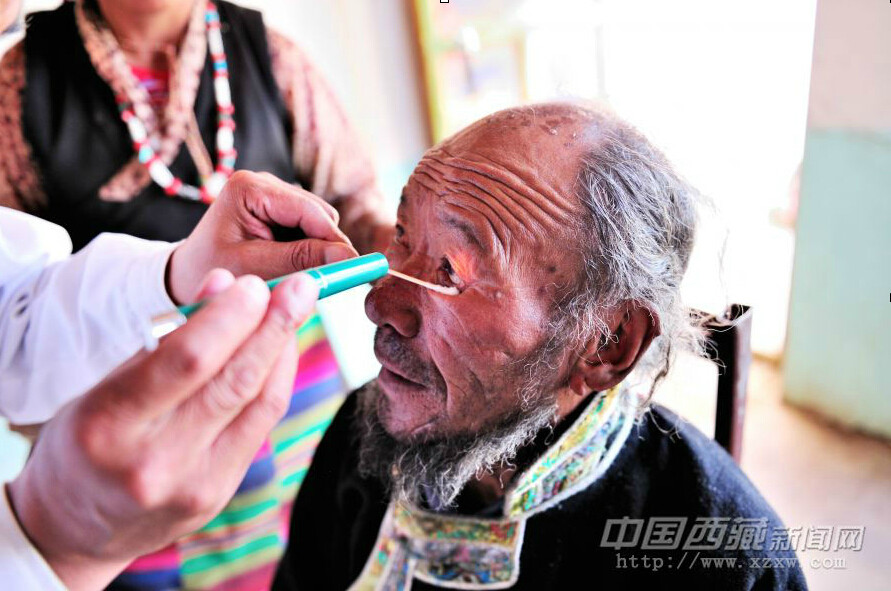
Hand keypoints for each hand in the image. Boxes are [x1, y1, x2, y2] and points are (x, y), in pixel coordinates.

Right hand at [7, 269, 318, 590]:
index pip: (187, 360)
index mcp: (109, 424)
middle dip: (273, 327)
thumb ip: (166, 340)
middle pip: (233, 381)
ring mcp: (192, 485)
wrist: (76, 527)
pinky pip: (260, 425)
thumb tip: (224, 287)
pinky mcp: (218, 494)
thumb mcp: (106, 386)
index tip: (253, 285)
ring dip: (282, 349)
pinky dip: (276, 381)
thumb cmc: (87, 441)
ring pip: (257, 403)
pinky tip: (281, 351)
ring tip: (297, 309)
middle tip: (300, 287)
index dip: (229, 317)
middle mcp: (154, 461)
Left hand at [167, 170, 358, 303]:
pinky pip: (311, 229)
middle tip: (326, 282)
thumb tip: (348, 258)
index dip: (336, 242)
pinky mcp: (280, 209)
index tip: (357, 271)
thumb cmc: (211, 273)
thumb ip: (301, 261)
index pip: (310, 211)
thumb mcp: (255, 269)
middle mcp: (263, 182)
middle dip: (327, 247)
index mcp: (250, 187)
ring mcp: (273, 194)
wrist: (186, 278)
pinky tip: (293, 267)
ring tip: (297, 276)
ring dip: (318, 250)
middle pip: (320, 214)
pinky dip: (310, 250)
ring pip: (320, 223)